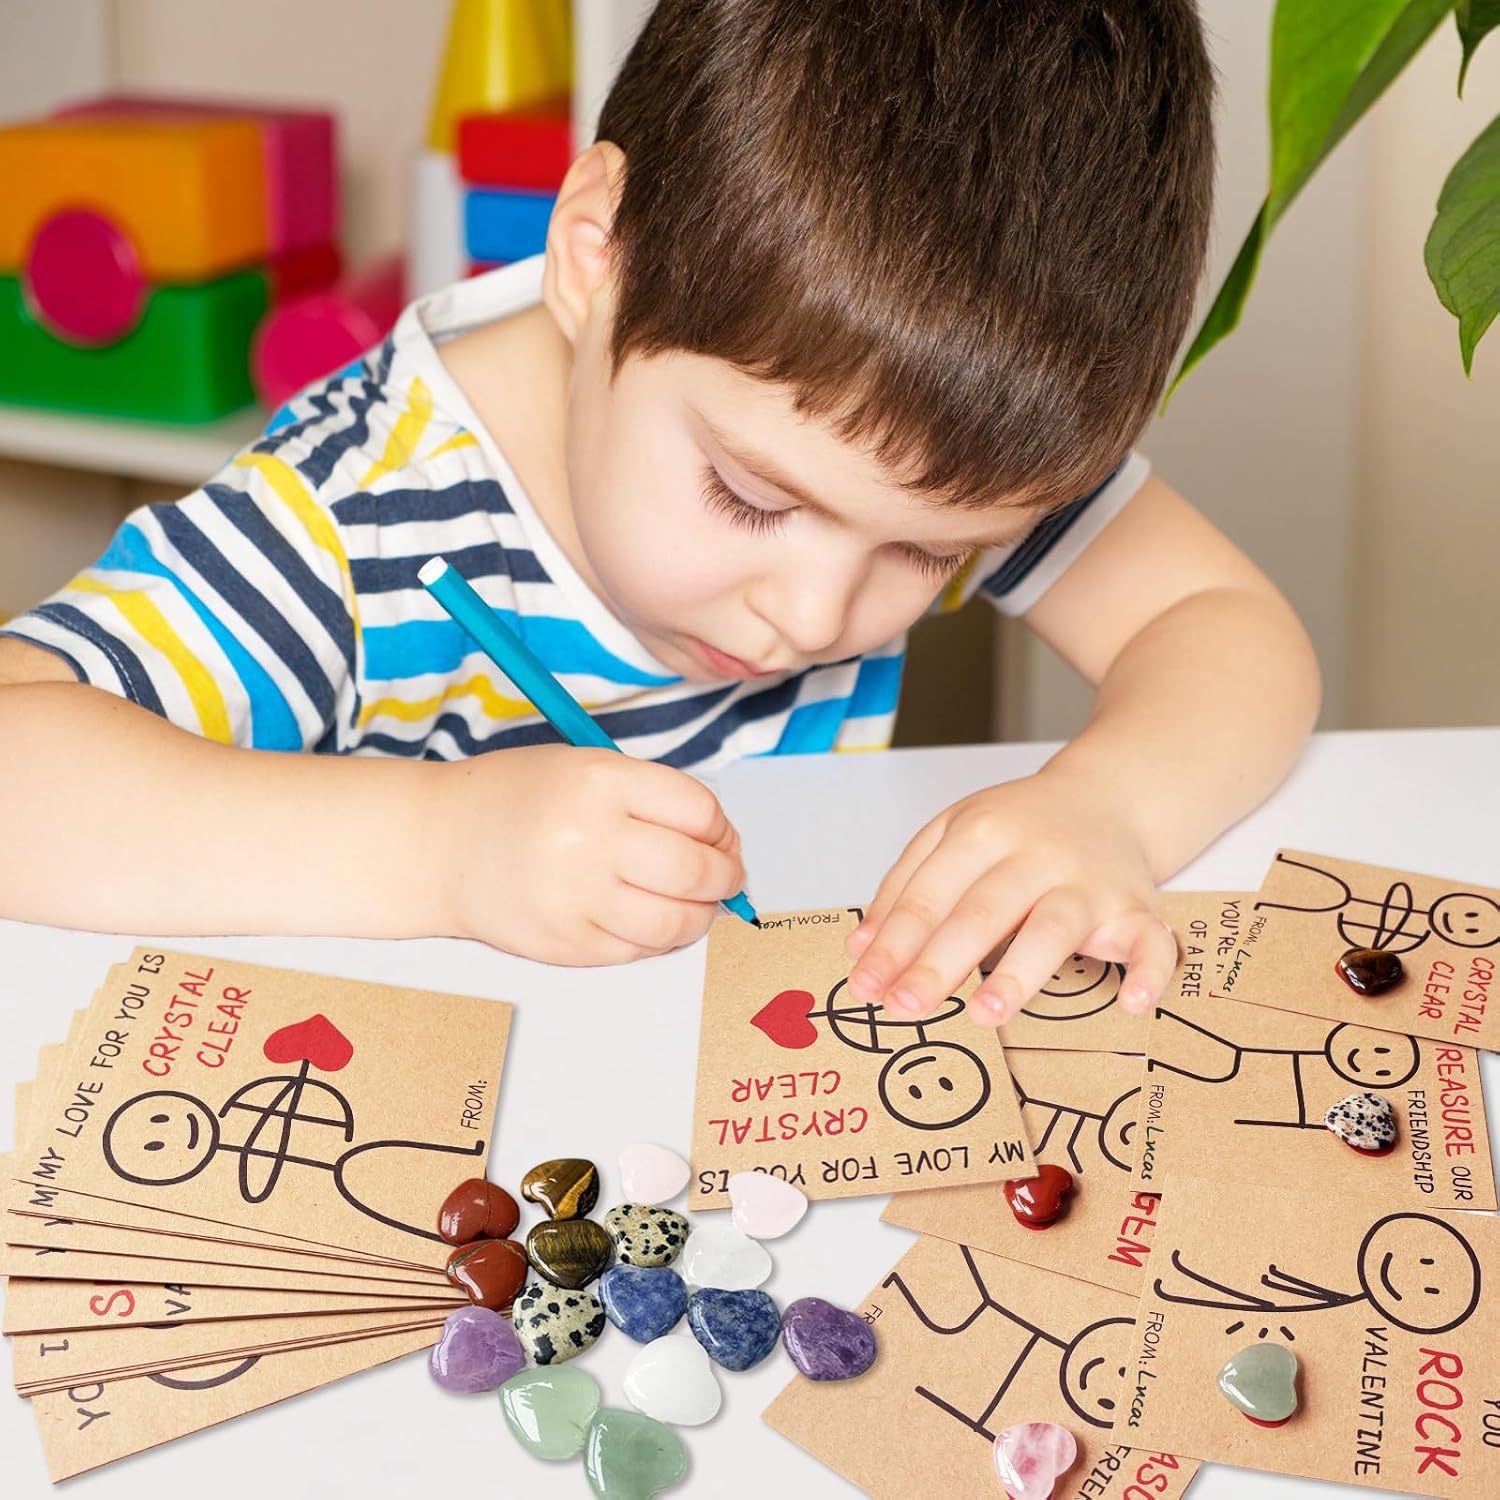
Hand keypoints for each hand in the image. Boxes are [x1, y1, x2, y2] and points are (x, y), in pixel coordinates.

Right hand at [433, 745, 744, 963]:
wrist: (440, 845)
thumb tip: (721, 844)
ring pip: (677, 922)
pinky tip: (651, 920)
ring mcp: (576, 898)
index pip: (698, 810)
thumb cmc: (518, 801)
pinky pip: (639, 951)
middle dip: (726, 876)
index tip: (720, 836)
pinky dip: (660, 939)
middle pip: (696, 870)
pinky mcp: (566, 944)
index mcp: (600, 782)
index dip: (722, 828)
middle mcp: (590, 839)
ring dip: (701, 915)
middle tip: (726, 876)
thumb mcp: (584, 768)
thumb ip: (651, 799)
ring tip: (696, 903)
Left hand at [842, 765, 1177, 1025]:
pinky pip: (1152, 941)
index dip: (894, 942)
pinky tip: (1130, 1004)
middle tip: (905, 1008)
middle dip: (939, 963)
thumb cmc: (1019, 829)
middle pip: (982, 911)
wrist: (1106, 797)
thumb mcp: (950, 836)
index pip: (929, 893)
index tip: (867, 985)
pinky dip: (1148, 972)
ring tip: (984, 1013)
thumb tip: (861, 948)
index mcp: (982, 832)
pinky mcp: (1136, 908)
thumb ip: (904, 886)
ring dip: (1020, 971)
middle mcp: (1036, 854)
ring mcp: (1089, 882)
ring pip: (1054, 926)